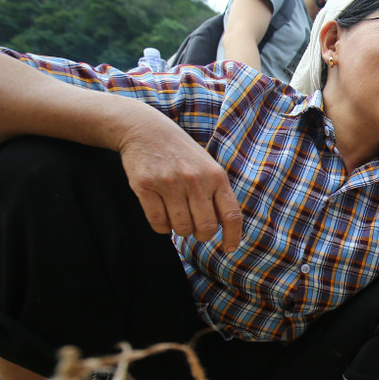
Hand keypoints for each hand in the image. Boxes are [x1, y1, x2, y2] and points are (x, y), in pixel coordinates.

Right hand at [117, 109, 242, 252]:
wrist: (146, 130)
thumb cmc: (181, 154)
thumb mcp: (208, 167)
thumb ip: (217, 193)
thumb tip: (224, 228)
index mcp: (216, 176)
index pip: (231, 215)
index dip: (232, 237)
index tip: (229, 249)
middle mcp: (195, 180)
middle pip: (206, 228)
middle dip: (201, 235)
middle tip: (195, 228)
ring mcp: (170, 183)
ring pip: (182, 229)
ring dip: (180, 230)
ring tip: (176, 215)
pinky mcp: (146, 186)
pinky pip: (158, 224)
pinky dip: (162, 227)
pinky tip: (161, 213)